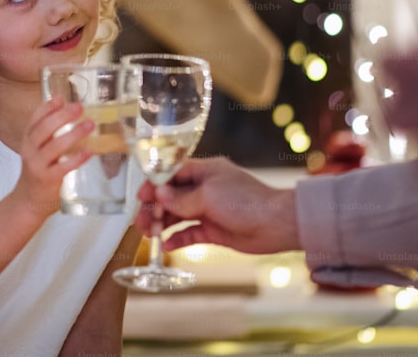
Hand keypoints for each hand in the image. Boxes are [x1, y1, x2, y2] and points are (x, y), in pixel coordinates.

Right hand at [13, 98, 93, 219]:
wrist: (28, 200)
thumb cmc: (39, 169)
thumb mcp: (38, 148)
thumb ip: (49, 131)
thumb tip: (67, 107)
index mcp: (28, 139)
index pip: (35, 118)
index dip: (48, 106)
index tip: (62, 98)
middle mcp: (30, 150)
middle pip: (44, 128)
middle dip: (63, 116)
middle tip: (79, 107)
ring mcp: (38, 165)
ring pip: (55, 146)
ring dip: (74, 133)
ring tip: (89, 124)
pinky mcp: (48, 179)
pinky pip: (63, 167)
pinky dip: (77, 158)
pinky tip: (89, 151)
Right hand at [134, 158, 299, 254]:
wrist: (276, 225)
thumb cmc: (246, 202)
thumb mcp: (209, 196)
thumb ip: (181, 198)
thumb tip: (159, 195)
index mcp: (204, 171)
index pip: (171, 174)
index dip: (154, 185)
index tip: (142, 198)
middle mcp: (204, 189)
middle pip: (171, 196)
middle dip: (155, 208)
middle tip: (142, 223)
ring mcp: (208, 210)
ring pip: (177, 215)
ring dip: (162, 224)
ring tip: (150, 236)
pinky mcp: (213, 230)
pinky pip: (189, 233)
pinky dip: (177, 238)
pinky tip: (167, 245)